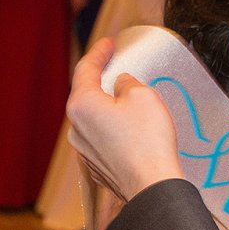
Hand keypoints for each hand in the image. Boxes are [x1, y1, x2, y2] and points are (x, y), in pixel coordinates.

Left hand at [66, 39, 183, 199]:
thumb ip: (126, 82)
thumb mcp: (142, 95)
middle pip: (87, 95)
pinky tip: (131, 128)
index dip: (98, 53)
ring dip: (109, 106)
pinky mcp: (98, 166)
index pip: (85, 69)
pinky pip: (103, 138)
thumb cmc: (148, 140)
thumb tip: (121, 85)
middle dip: (102, 80)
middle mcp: (76, 128)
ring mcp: (85, 150)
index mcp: (82, 105)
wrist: (152, 186)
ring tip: (129, 99)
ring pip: (95, 119)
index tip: (108, 43)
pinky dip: (114, 128)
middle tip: (116, 66)